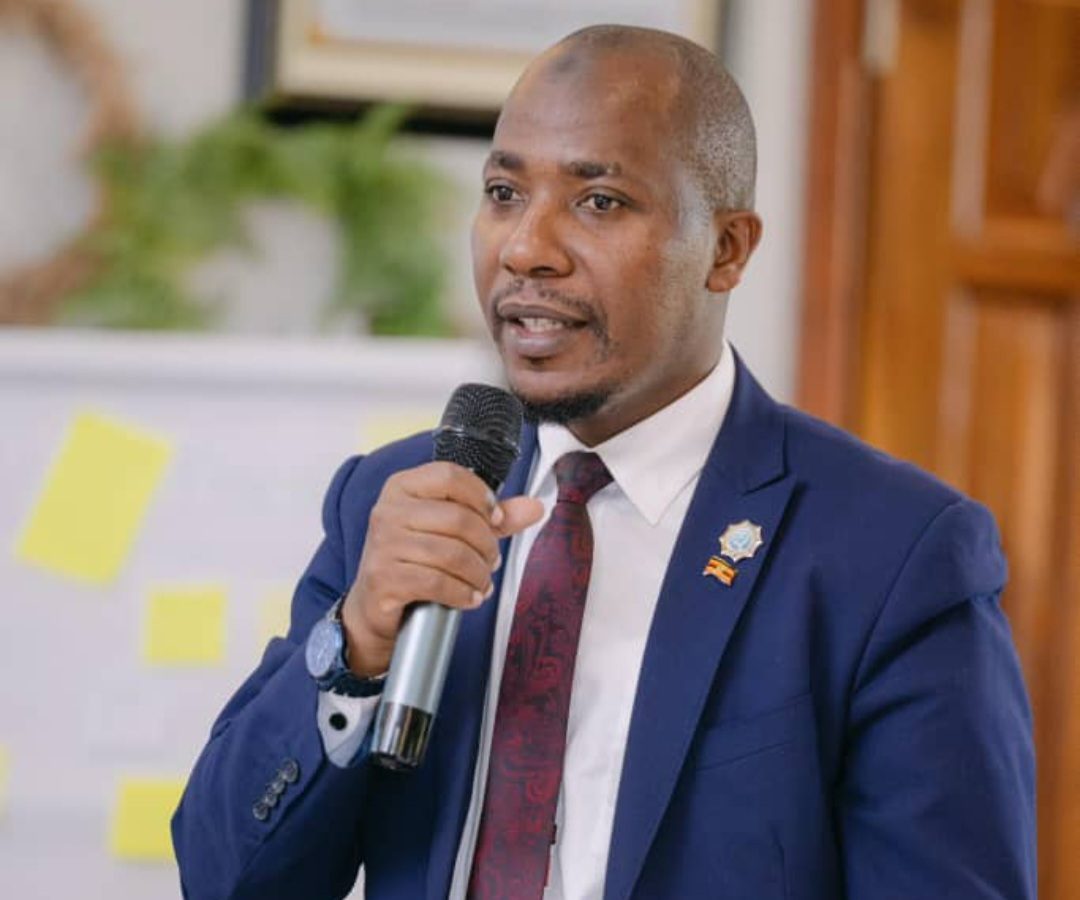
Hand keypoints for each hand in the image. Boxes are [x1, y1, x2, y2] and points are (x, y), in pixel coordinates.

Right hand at [341, 461, 543, 676]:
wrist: (374, 603)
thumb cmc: (415, 559)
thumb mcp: (452, 531)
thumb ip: (492, 517)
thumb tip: (535, 506)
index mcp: (403, 487)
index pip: (450, 476)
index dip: (481, 497)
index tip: (496, 519)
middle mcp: (388, 511)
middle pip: (458, 519)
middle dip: (486, 545)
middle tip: (492, 562)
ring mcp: (383, 545)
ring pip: (451, 554)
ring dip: (478, 573)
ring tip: (483, 582)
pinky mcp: (383, 578)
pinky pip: (436, 582)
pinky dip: (462, 593)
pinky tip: (470, 597)